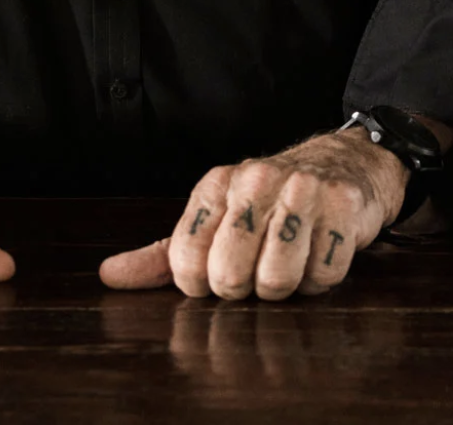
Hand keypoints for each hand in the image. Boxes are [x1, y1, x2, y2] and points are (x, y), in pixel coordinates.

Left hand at [99, 128, 407, 300]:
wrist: (343, 164)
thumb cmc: (269, 204)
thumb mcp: (213, 222)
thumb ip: (161, 255)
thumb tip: (108, 275)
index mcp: (216, 185)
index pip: (185, 261)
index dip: (201, 285)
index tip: (217, 275)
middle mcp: (256, 180)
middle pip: (229, 275)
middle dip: (243, 288)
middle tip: (256, 273)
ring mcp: (302, 190)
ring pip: (276, 280)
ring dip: (285, 286)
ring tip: (290, 262)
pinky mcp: (343, 205)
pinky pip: (323, 276)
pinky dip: (320, 280)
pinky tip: (318, 254)